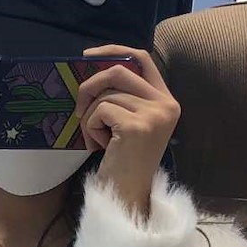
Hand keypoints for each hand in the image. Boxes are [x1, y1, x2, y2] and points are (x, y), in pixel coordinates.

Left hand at [75, 46, 180, 219]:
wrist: (126, 195)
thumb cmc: (122, 162)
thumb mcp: (127, 122)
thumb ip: (121, 95)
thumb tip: (92, 68)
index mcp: (166, 100)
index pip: (141, 58)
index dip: (113, 51)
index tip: (87, 56)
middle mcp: (166, 105)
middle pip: (118, 71)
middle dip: (90, 86)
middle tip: (79, 109)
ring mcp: (154, 115)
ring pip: (106, 95)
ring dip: (90, 117)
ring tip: (97, 140)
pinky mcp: (137, 127)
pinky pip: (100, 111)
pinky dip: (91, 128)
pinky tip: (99, 147)